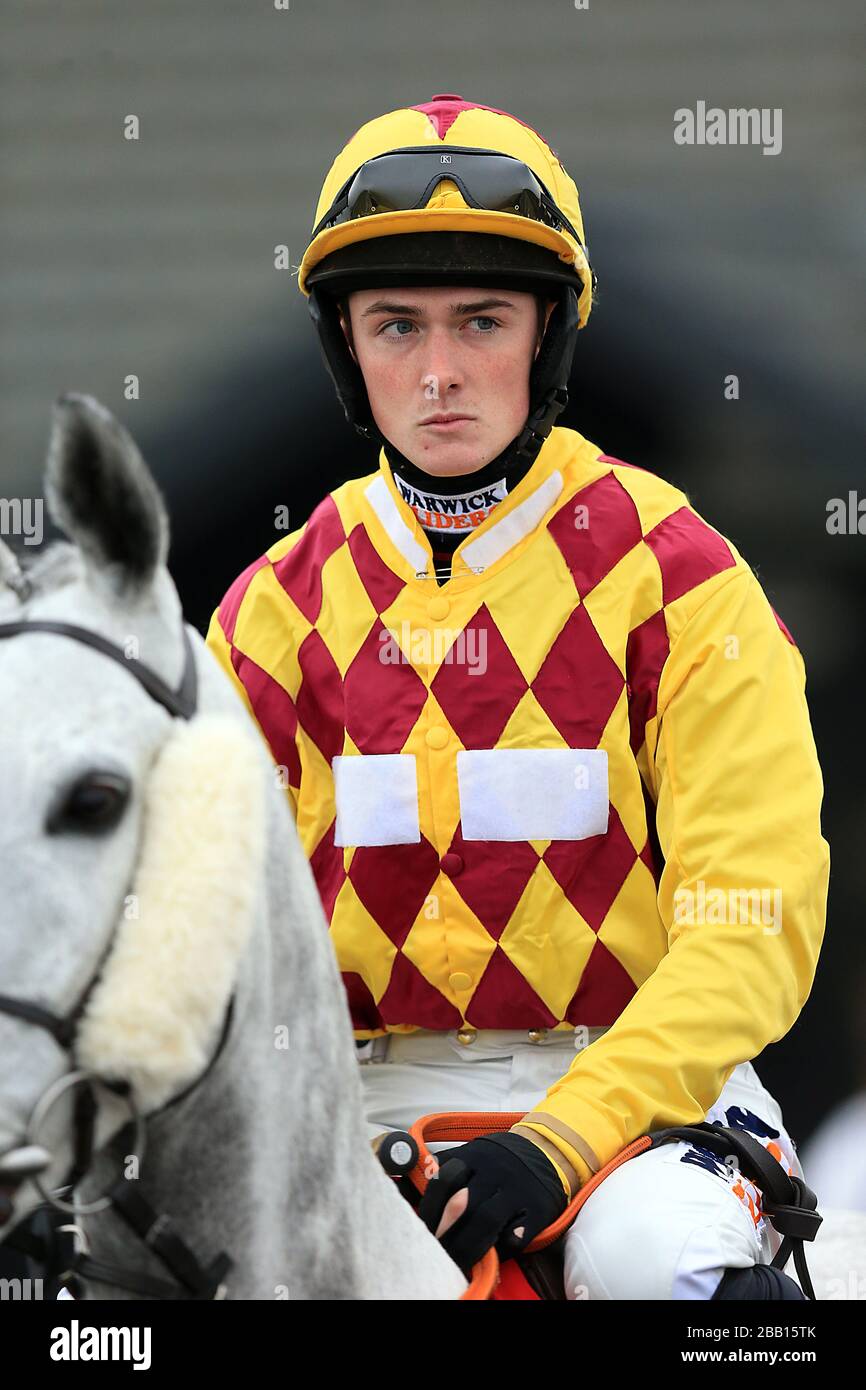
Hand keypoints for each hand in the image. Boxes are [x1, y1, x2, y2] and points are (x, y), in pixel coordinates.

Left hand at [417, 1131, 567, 1275]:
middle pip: (460, 1205)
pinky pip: (517, 1234)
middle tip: (434, 1253)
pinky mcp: (537, 1208)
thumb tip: (404, 1188)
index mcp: (473, 1155)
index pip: (442, 1181)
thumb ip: (444, 1168)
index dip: (428, 1209)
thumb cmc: (499, 1160)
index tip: (420, 1231)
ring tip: (456, 1263)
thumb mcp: (472, 1153)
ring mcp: (516, 1189)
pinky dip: (502, 1248)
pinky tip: (492, 1258)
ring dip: (467, 1247)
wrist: (547, 1150)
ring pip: (485, 1221)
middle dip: (443, 1234)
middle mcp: (493, 1170)